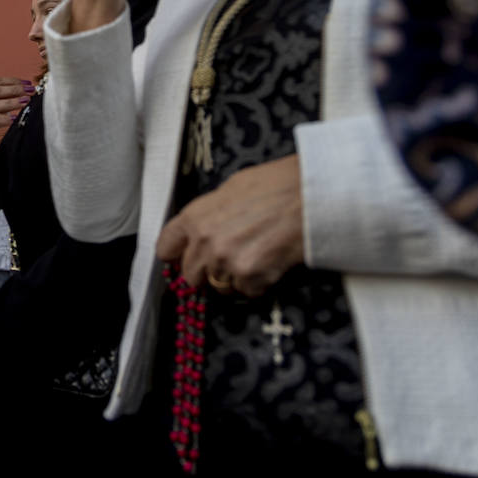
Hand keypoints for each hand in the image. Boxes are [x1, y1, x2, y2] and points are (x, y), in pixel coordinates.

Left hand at [156, 155, 305, 297]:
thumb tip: (201, 230)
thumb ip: (209, 213)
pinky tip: (270, 263)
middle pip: (191, 275)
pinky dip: (258, 284)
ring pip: (219, 287)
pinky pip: (246, 292)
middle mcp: (205, 242)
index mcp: (195, 217)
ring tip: (255, 257)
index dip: (175, 255)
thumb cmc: (276, 185)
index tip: (182, 258)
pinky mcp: (251, 277)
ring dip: (233, 279)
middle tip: (228, 260)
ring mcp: (226, 261)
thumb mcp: (231, 189)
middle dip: (207, 271)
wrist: (311, 195)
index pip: (166, 247)